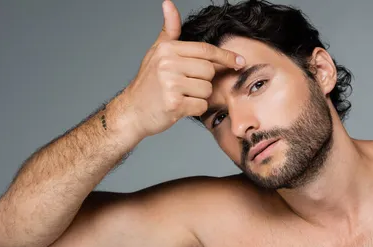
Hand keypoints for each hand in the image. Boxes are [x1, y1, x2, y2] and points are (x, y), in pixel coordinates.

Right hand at [122, 0, 245, 137]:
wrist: (133, 111)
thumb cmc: (148, 83)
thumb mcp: (157, 52)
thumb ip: (169, 30)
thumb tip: (168, 3)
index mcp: (167, 49)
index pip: (205, 50)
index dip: (226, 56)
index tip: (240, 61)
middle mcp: (168, 64)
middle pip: (209, 71)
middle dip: (204, 81)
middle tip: (187, 86)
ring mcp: (170, 84)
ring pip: (207, 90)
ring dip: (199, 96)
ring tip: (182, 96)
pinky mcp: (174, 104)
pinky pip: (201, 105)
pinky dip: (195, 109)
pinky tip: (181, 107)